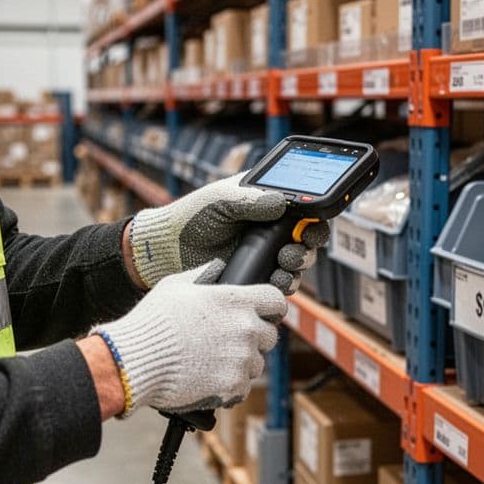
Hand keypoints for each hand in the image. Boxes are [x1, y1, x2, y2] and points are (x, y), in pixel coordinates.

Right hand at [92, 260, 286, 415]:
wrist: (136, 360)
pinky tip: (207, 378)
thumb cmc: (153, 321)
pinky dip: (229, 385)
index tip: (265, 314)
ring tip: (212, 362)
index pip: (275, 301)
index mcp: (236, 300)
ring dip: (241, 363)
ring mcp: (242, 359)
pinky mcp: (233, 385)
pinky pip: (242, 386)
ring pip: (256, 363)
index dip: (270, 308)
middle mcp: (246, 329)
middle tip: (228, 341)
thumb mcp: (176, 285)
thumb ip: (203, 275)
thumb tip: (217, 268)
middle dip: (254, 338)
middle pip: (269, 335)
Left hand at [127, 173, 328, 293]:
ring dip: (298, 265)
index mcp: (266, 202)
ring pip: (298, 263)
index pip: (303, 208)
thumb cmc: (192, 216)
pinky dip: (283, 284)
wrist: (169, 250)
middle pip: (307, 238)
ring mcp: (264, 254)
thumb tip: (282, 201)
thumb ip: (252, 199)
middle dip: (308, 245)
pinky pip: (281, 283)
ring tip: (284, 265)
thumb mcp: (221, 199)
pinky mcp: (256, 277)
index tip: (311, 226)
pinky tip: (274, 281)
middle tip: (296, 249)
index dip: (314, 217)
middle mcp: (270, 229)